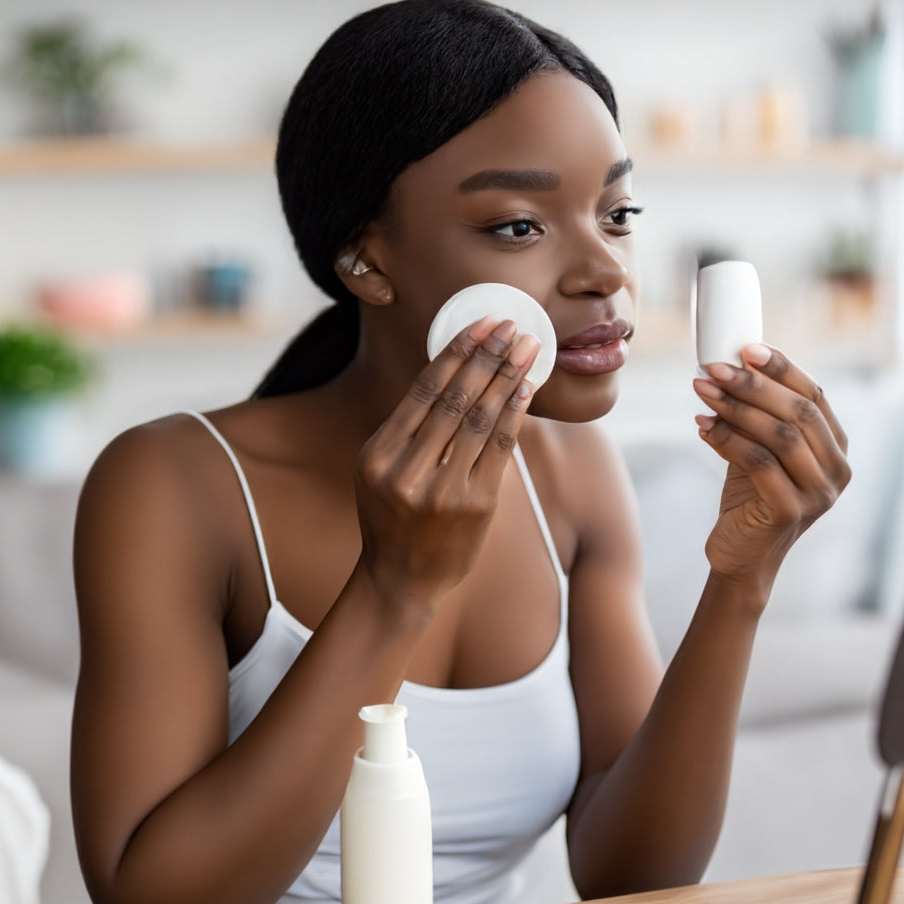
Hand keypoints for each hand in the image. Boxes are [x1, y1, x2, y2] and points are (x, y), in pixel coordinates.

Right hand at [354, 317, 538, 605]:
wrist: (402, 579)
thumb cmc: (392, 519)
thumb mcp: (379, 472)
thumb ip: (406, 430)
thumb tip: (453, 372)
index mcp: (378, 456)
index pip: (422, 391)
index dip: (455, 352)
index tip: (479, 325)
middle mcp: (407, 471)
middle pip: (454, 398)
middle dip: (487, 356)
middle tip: (510, 326)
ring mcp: (443, 490)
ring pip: (480, 419)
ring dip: (507, 378)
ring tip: (526, 348)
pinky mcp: (476, 505)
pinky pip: (500, 448)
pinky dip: (514, 414)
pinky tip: (525, 389)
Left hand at [693, 343, 850, 592]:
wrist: (741, 558)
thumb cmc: (750, 499)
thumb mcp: (761, 451)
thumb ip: (760, 416)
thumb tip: (731, 365)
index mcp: (836, 449)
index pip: (814, 396)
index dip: (782, 368)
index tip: (746, 348)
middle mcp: (836, 471)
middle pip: (798, 412)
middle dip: (753, 385)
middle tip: (714, 368)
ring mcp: (818, 495)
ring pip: (780, 436)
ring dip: (736, 408)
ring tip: (702, 391)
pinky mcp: (789, 512)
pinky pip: (759, 464)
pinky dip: (728, 440)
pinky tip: (702, 426)